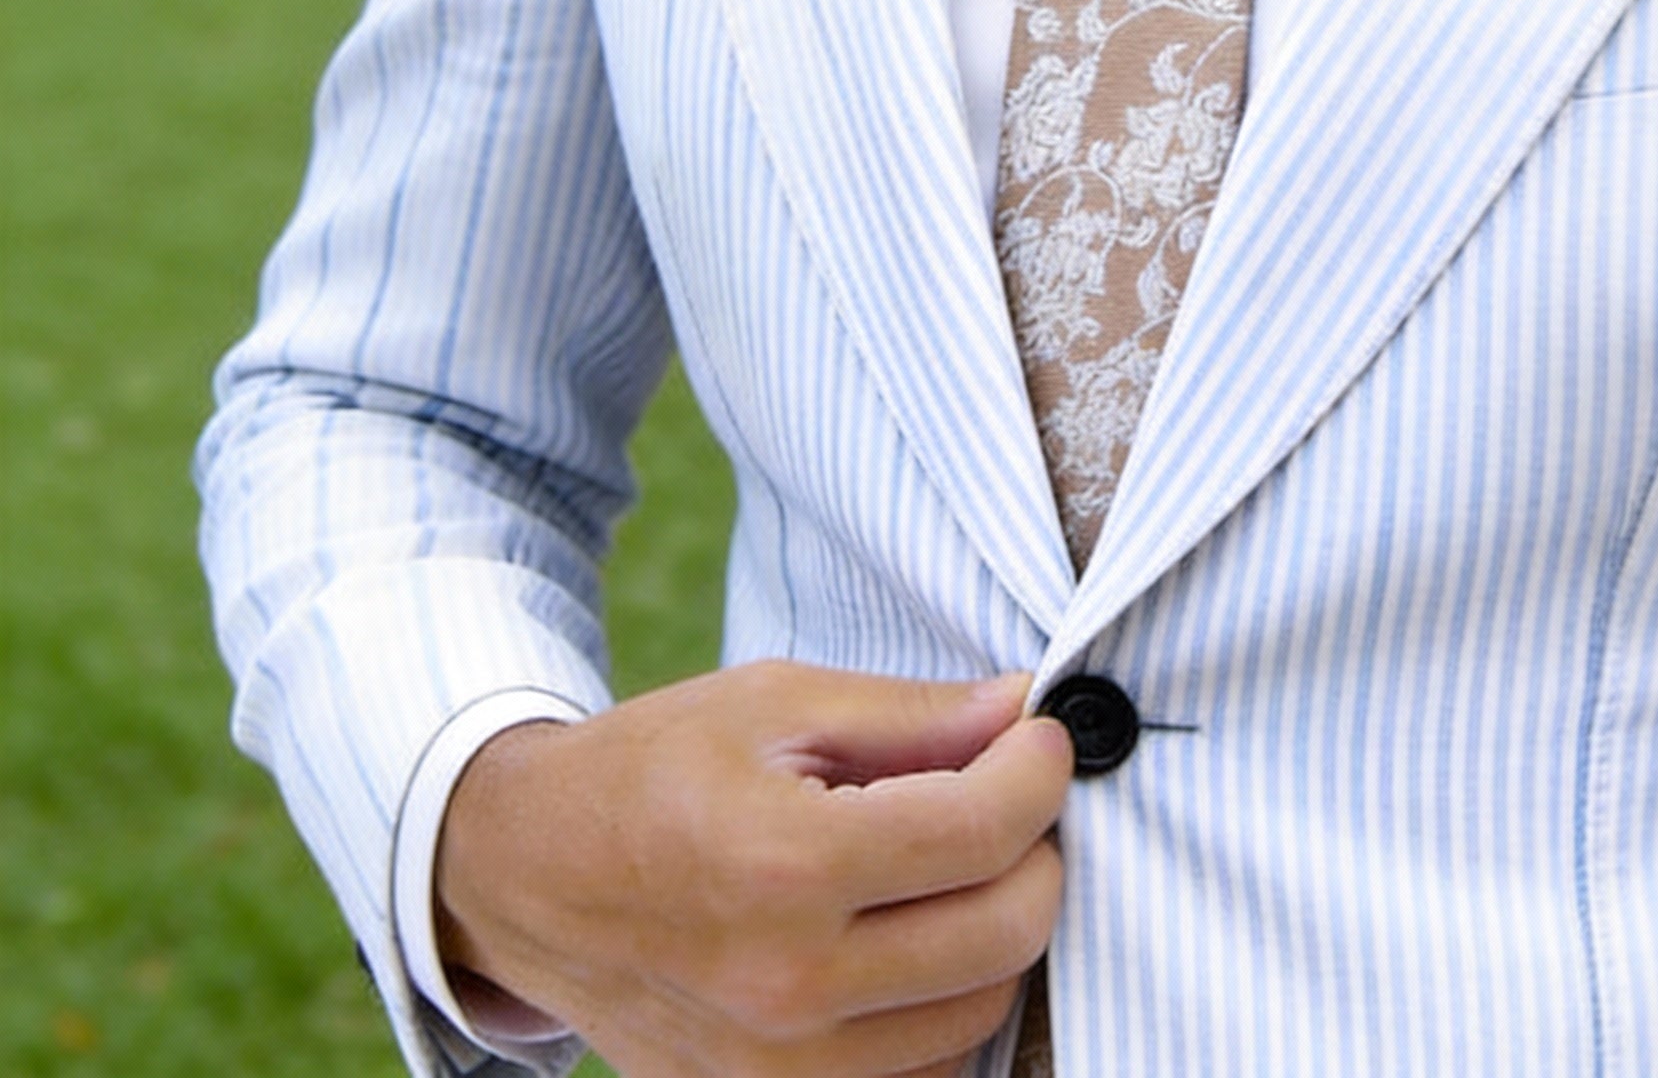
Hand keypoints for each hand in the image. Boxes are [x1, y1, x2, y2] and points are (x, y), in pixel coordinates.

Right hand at [434, 661, 1072, 1077]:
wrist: (530, 873)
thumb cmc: (655, 768)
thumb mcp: (776, 701)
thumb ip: (913, 713)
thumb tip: (1027, 707)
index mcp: (783, 864)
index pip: (980, 831)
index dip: (1039, 770)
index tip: (1044, 734)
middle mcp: (787, 988)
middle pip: (1005, 933)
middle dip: (1038, 849)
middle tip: (1012, 794)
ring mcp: (778, 1071)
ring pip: (982, 1015)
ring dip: (1001, 929)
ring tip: (962, 862)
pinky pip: (925, 1077)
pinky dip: (950, 1007)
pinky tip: (920, 937)